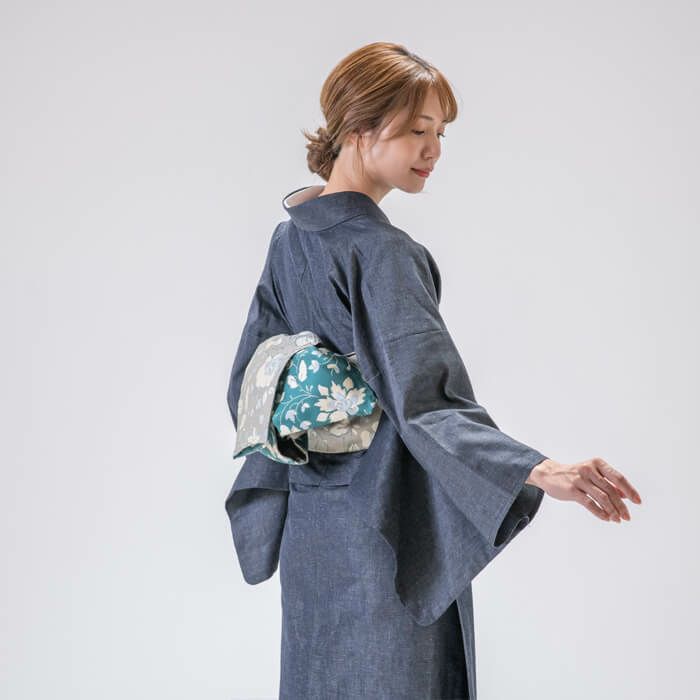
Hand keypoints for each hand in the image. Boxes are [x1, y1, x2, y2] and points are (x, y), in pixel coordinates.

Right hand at [526, 457, 641, 521]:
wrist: (549, 474)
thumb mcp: (592, 474)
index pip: (618, 478)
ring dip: (612, 511)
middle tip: (627, 517)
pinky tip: (606, 518)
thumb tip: (625, 495)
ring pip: (602, 498)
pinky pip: (589, 503)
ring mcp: (580, 479)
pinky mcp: (572, 490)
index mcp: (597, 463)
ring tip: (618, 520)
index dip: (630, 490)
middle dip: (621, 506)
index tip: (637, 502)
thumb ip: (607, 483)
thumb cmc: (574, 474)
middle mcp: (589, 469)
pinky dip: (599, 512)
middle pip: (611, 490)